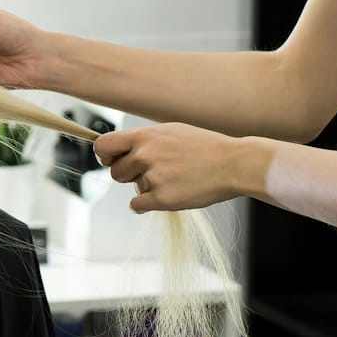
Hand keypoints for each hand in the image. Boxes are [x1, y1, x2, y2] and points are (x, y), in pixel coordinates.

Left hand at [93, 124, 258, 212]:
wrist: (233, 163)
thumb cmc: (206, 147)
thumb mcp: (171, 131)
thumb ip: (145, 140)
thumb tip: (123, 148)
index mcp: (145, 136)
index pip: (103, 145)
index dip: (105, 155)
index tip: (113, 160)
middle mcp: (144, 155)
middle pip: (116, 172)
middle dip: (128, 175)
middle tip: (151, 173)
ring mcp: (152, 177)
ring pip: (132, 188)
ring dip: (144, 187)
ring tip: (170, 180)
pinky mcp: (162, 198)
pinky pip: (137, 205)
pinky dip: (146, 204)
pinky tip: (165, 196)